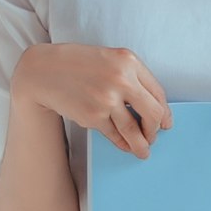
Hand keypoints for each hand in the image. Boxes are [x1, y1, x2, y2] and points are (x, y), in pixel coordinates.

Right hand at [12, 43, 172, 159]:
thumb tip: (153, 106)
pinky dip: (123, 143)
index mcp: (128, 61)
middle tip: (154, 137)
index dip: (165, 112)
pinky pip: (115, 135)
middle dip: (155, 129)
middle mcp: (121, 79)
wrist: (44, 71)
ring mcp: (107, 99)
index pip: (158, 92)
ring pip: (134, 130)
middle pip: (152, 113)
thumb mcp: (110, 59)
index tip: (166, 122)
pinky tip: (126, 146)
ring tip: (143, 151)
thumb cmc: (78, 64)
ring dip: (142, 144)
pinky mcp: (93, 116)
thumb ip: (132, 77)